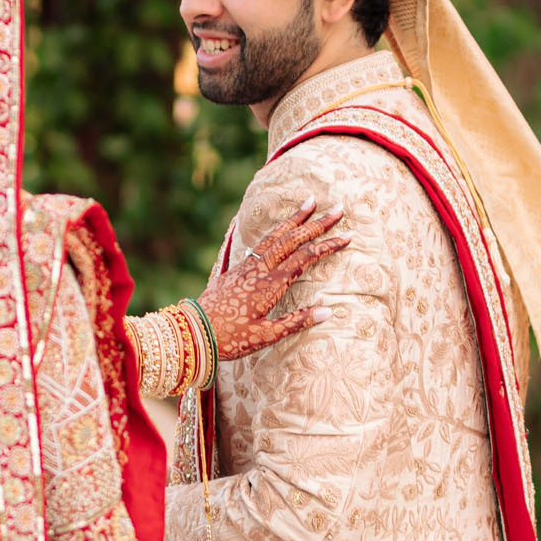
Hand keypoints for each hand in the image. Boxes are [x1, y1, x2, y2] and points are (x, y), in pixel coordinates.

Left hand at [201, 202, 347, 362]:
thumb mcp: (266, 336)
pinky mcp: (236, 268)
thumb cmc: (230, 338)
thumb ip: (296, 322)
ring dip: (294, 219)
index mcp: (270, 284)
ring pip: (275, 235)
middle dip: (317, 223)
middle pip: (293, 239)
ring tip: (309, 202)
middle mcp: (260, 269)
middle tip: (338, 207)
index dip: (327, 245)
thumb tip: (328, 312)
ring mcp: (247, 266)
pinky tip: (280, 227)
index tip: (347, 235)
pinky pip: (261, 242)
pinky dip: (275, 230)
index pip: (305, 258)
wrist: (193, 331)